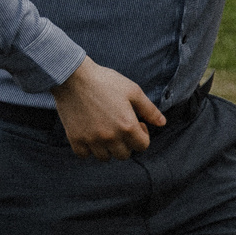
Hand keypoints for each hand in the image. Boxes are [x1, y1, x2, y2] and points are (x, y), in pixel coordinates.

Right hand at [50, 57, 164, 159]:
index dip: (143, 135)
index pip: (142, 146)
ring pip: (104, 157)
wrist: (73, 77)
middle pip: (124, 155)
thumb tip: (162, 123)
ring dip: (107, 148)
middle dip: (126, 144)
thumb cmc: (105, 81)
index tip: (137, 124)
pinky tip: (90, 136)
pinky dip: (88, 149)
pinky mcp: (74, 138)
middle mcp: (110, 137)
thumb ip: (149, 109)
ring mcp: (91, 139)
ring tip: (105, 132)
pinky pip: (83, 154)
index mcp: (127, 126)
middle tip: (120, 128)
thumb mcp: (133, 91)